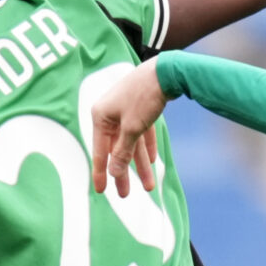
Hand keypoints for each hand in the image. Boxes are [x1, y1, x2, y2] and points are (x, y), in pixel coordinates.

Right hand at [85, 59, 167, 197]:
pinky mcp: (139, 106)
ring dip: (139, 163)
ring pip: (131, 142)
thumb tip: (113, 173)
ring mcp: (124, 109)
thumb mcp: (132, 129)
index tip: (101, 191)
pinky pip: (141, 131)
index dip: (101, 173)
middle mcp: (110, 113)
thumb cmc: (144, 98)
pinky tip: (151, 160)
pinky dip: (145, 145)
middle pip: (116, 149)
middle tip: (126, 195)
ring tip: (148, 185)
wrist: (165, 71)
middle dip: (124, 172)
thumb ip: (122, 152)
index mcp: (100, 116)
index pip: (100, 151)